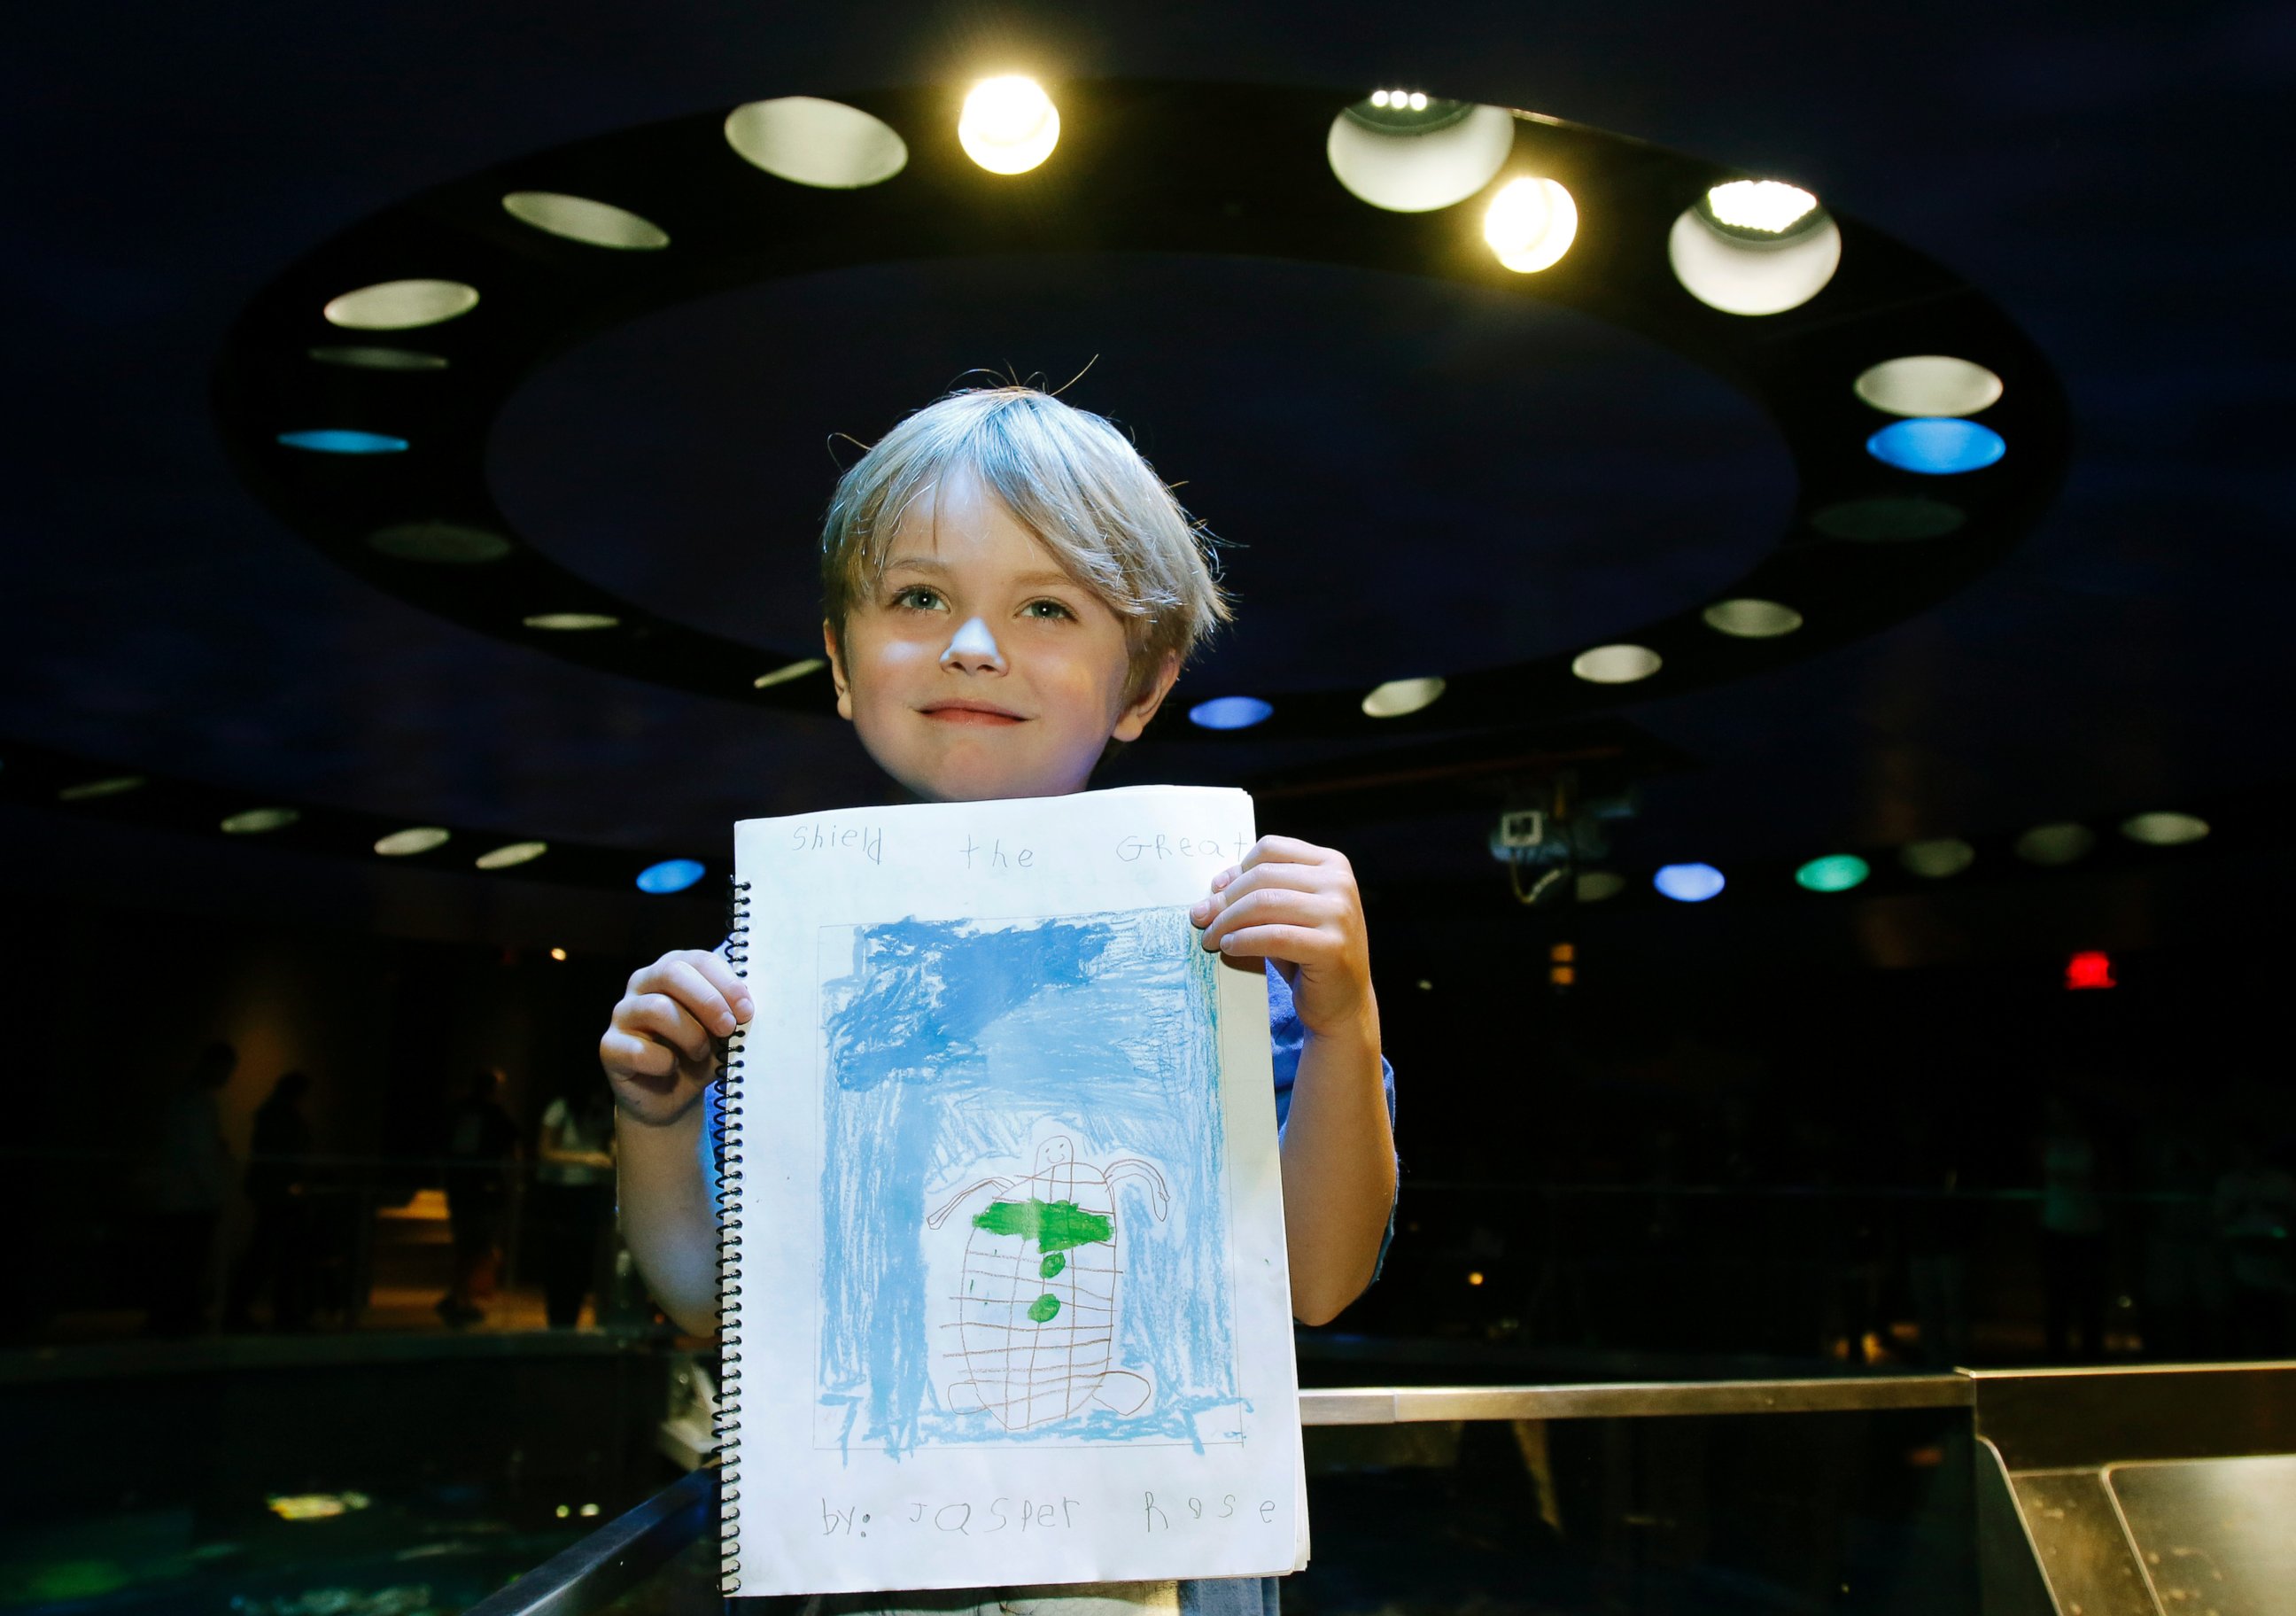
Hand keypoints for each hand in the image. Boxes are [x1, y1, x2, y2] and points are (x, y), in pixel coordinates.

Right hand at [600, 947, 752, 1126]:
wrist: (670, 1098)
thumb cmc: (699, 1055)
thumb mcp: (722, 1032)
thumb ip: (731, 1014)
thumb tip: (745, 1006)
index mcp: (674, 970)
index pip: (698, 960)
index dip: (726, 983)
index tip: (746, 1011)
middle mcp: (643, 983)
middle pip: (672, 973)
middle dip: (708, 1001)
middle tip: (728, 1028)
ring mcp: (622, 1013)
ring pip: (657, 1009)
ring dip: (690, 1036)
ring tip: (701, 1054)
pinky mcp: (609, 1046)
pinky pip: (638, 1050)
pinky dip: (664, 1063)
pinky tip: (671, 1069)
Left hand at [1190, 836, 1377, 1042]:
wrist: (1343, 1003)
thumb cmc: (1309, 955)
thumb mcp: (1289, 914)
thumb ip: (1263, 893)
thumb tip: (1216, 886)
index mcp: (1332, 864)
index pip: (1271, 849)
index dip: (1237, 869)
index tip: (1215, 890)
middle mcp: (1340, 883)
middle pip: (1263, 876)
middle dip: (1225, 899)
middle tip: (1201, 918)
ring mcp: (1339, 914)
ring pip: (1265, 903)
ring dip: (1227, 921)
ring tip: (1211, 937)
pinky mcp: (1332, 947)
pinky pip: (1273, 936)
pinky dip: (1243, 940)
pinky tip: (1228, 947)